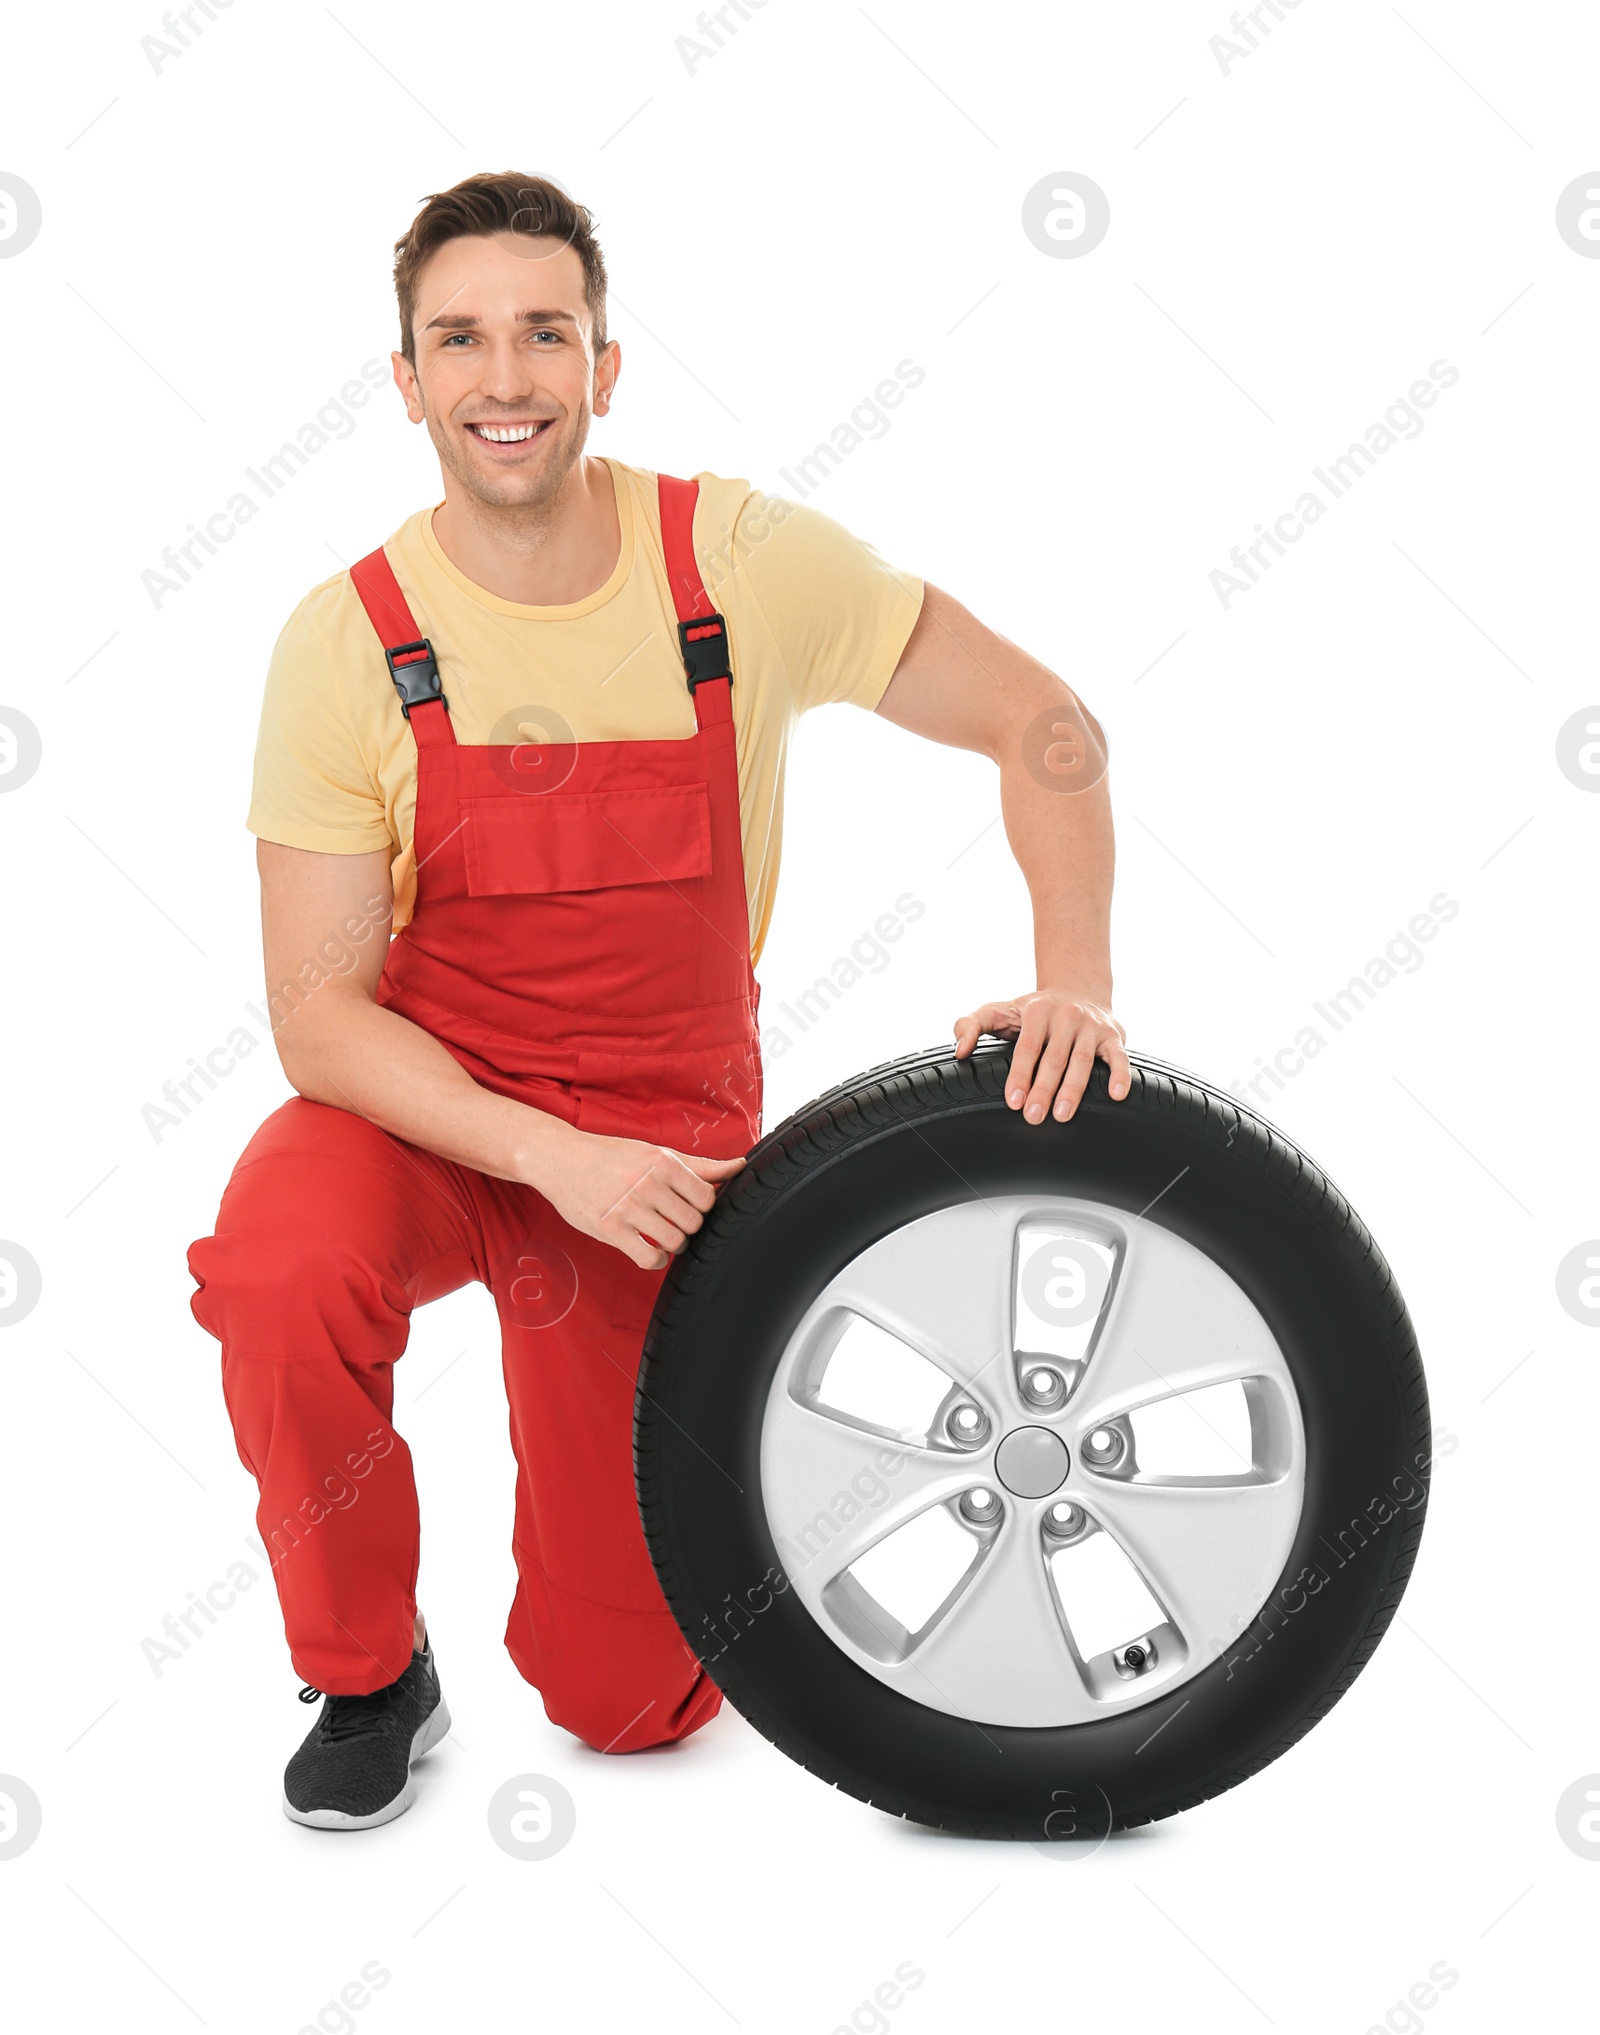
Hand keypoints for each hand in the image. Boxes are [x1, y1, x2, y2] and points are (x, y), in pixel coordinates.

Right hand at [536, 1128, 745, 1269]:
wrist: (561, 1159)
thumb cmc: (611, 1155)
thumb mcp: (656, 1152)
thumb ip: (699, 1165)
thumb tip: (740, 1166)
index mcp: (663, 1163)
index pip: (707, 1198)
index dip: (702, 1207)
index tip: (688, 1206)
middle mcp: (648, 1185)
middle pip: (694, 1222)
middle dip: (689, 1227)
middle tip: (675, 1222)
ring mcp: (628, 1209)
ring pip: (675, 1242)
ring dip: (674, 1245)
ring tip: (663, 1236)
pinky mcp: (610, 1230)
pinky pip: (649, 1258)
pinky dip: (656, 1260)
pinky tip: (651, 1250)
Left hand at [952, 990, 1129, 1123]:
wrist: (1077, 990)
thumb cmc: (1032, 1011)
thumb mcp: (998, 1011)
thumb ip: (971, 1026)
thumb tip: (959, 1051)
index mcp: (1037, 1011)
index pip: (1027, 1046)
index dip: (1020, 1074)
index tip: (1013, 1101)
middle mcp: (1067, 1016)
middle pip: (1055, 1058)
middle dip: (1044, 1089)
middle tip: (1033, 1117)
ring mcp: (1092, 1026)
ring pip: (1083, 1061)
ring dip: (1074, 1090)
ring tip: (1063, 1115)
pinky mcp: (1114, 1036)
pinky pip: (1119, 1057)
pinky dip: (1121, 1075)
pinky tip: (1117, 1095)